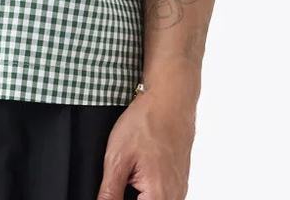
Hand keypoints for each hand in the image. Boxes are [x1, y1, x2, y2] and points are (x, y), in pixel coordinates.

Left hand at [97, 82, 195, 199]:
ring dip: (139, 193)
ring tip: (130, 171)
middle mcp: (175, 198)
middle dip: (127, 194)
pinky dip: (148, 188)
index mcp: (159, 196)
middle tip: (120, 177)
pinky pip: (162, 194)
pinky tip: (139, 171)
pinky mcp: (180, 181)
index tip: (112, 189)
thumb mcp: (117, 157)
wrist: (170, 101)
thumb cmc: (146, 122)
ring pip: (154, 199)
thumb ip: (109, 191)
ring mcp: (179, 190)